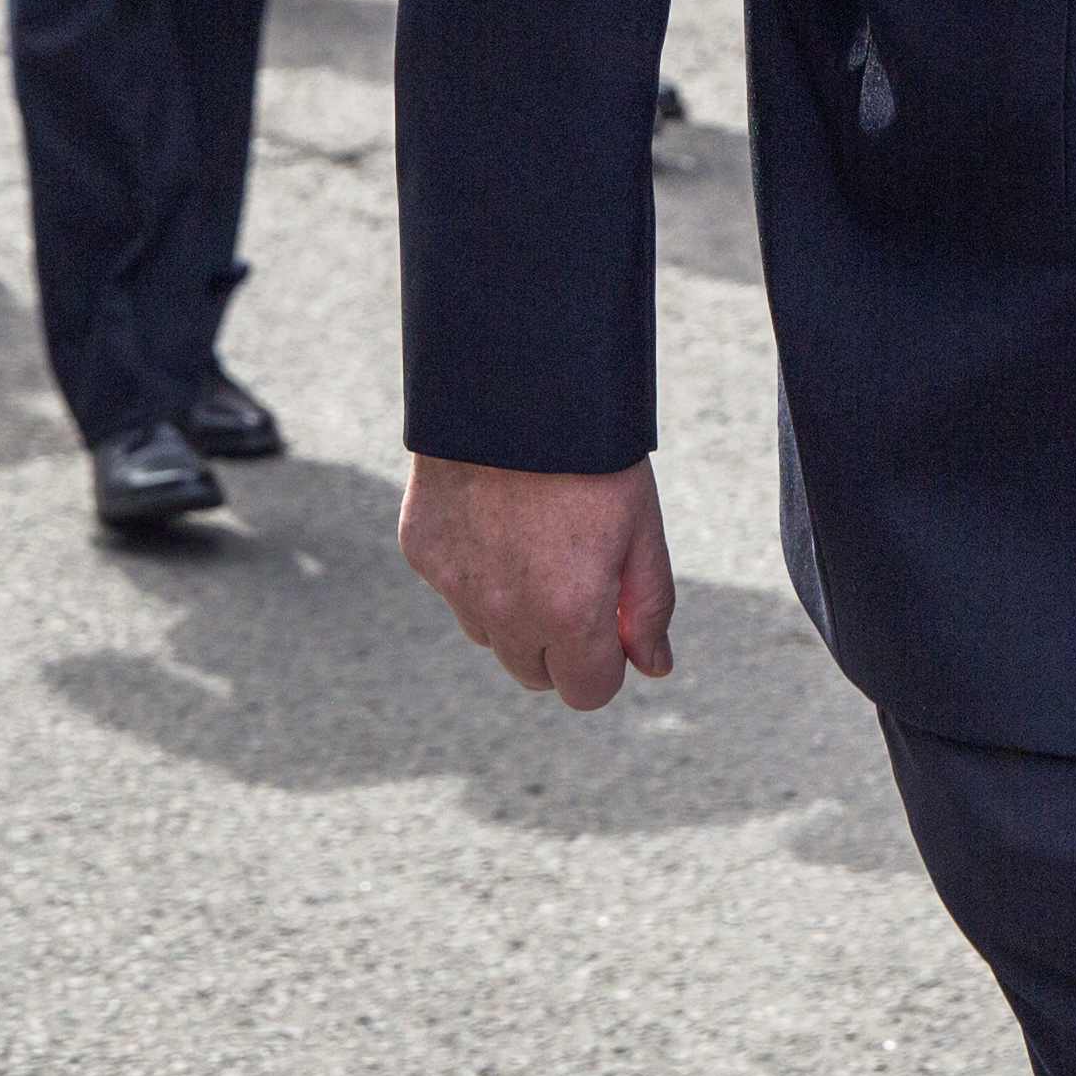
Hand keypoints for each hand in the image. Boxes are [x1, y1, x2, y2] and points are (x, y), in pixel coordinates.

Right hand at [400, 453, 676, 708]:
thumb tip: (653, 667)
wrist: (515, 383)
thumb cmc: (592, 455)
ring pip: (490, 636)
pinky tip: (496, 518)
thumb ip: (648, 608)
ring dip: (514, 613)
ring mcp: (456, 585)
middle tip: (576, 579)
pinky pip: (455, 590)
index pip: (587, 693)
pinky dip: (476, 572)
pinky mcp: (423, 553)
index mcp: (569, 613)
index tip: (611, 625)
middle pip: (534, 674)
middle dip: (561, 646)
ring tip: (536, 542)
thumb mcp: (642, 528)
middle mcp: (505, 612)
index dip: (606, 665)